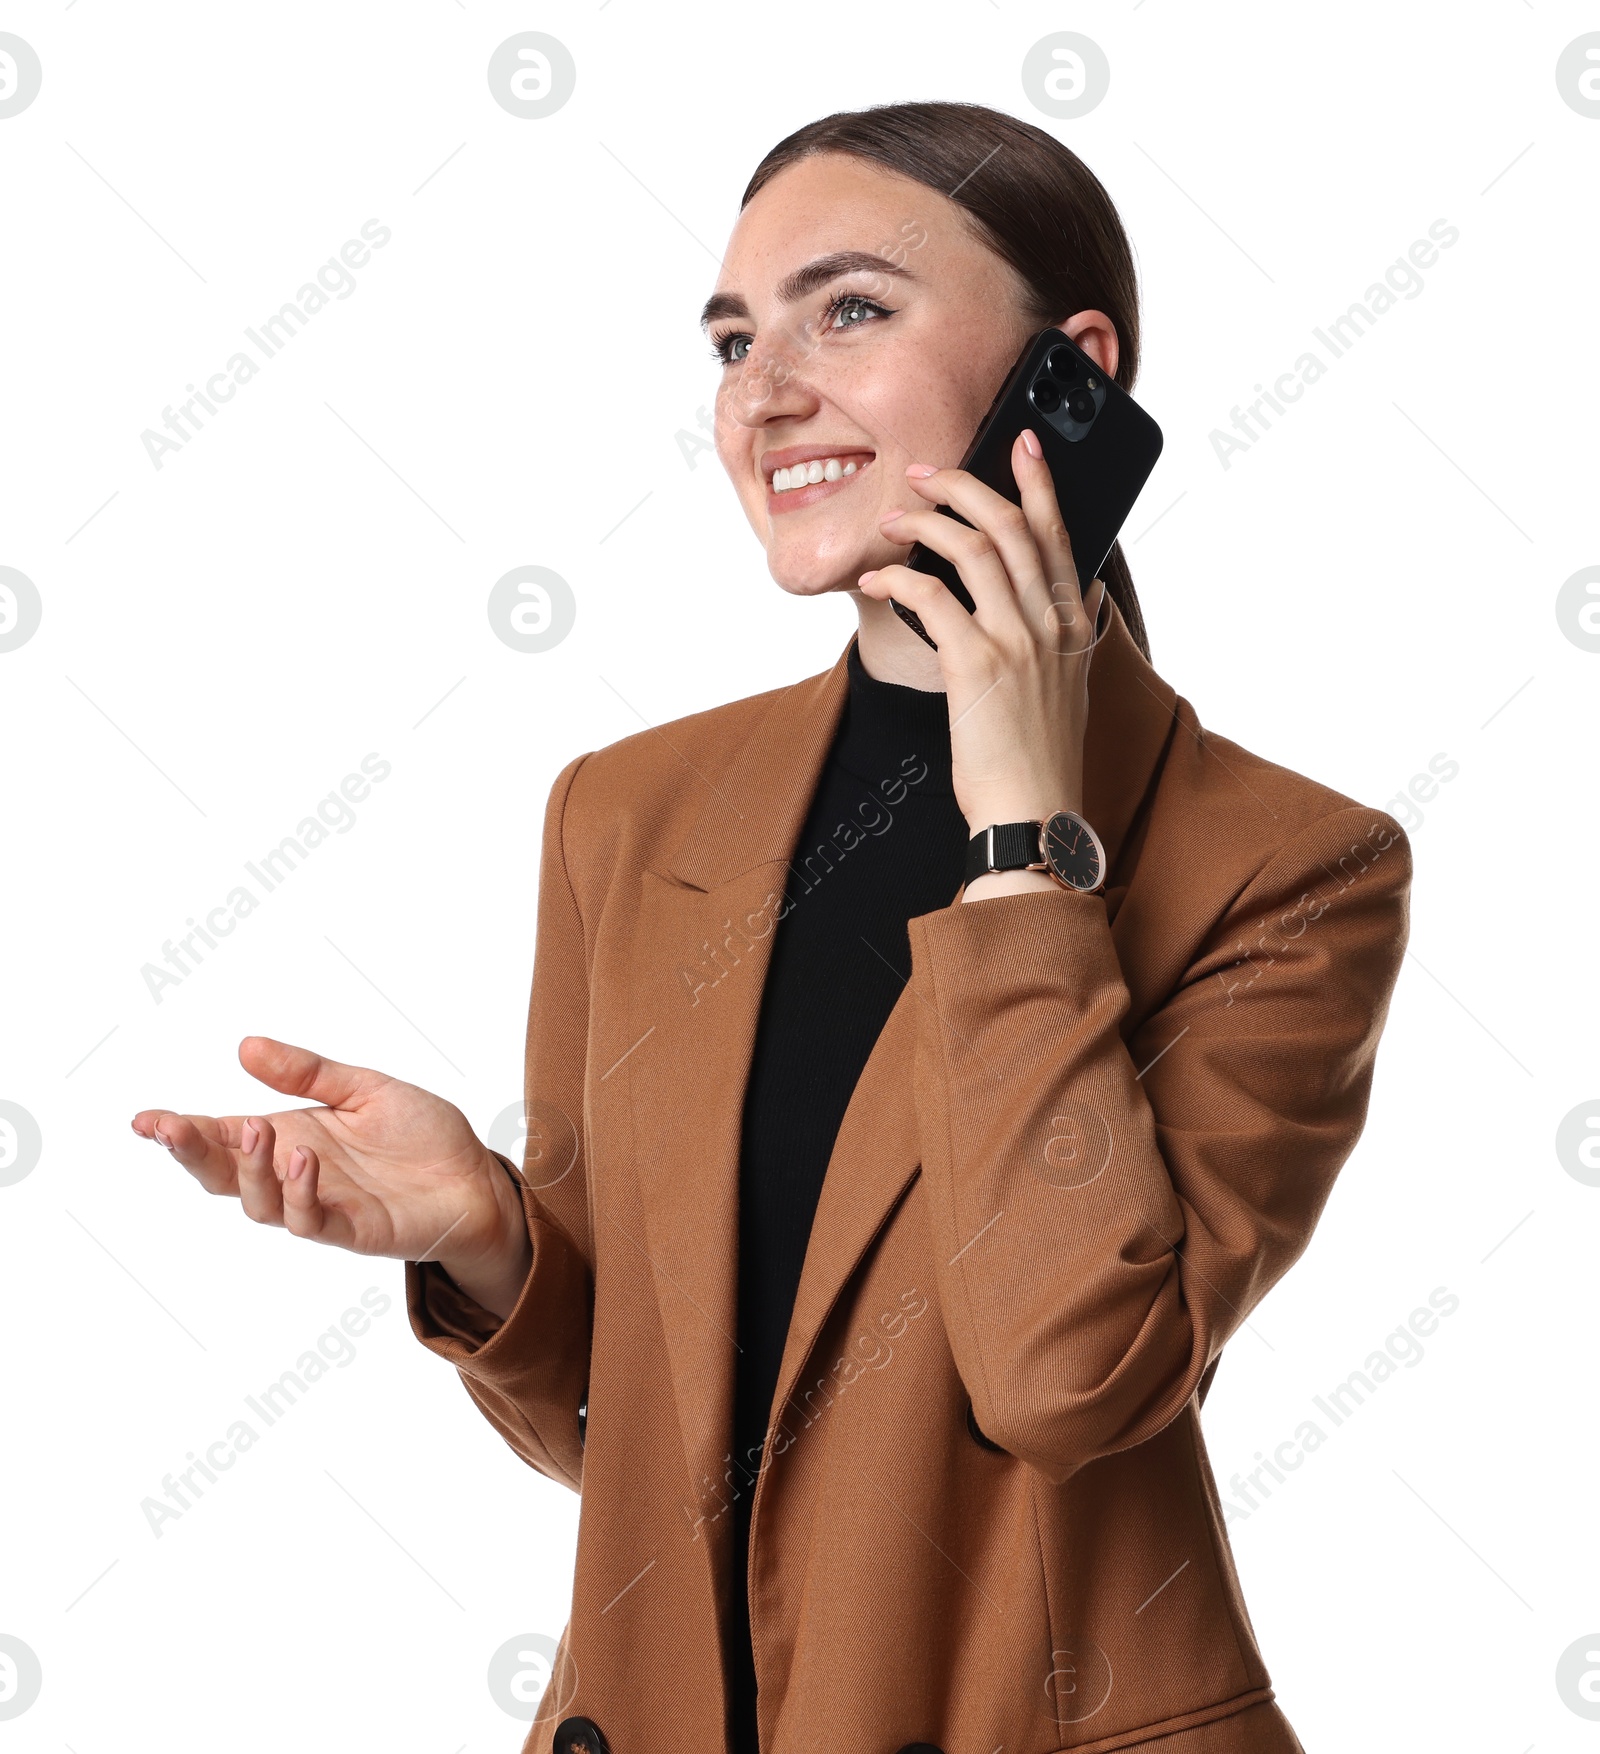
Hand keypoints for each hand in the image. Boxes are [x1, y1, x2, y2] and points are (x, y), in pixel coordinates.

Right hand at [131, 1036, 531, 1318]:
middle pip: (225, 1175)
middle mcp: (295, 1175)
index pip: (223, 1136)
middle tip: (169, 1129)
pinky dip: (299, 1194)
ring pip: (259, 1203)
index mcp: (291, 1137)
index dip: (181, 1130)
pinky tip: (303, 1160)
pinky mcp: (353, 1230)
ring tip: (257, 1128)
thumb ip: (308, 1073)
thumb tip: (245, 1046)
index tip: (143, 1119)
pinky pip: (311, 1221)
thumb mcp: (363, 1088)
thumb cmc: (421, 1137)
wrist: (476, 1178)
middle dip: (192, 1153)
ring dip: (251, 1168)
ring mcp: (321, 1206)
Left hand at [856, 430, 1105, 898]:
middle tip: (928, 471)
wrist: (1032, 812)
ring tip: (893, 520)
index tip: (1023, 444)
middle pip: (1011, 526)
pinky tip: (876, 580)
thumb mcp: (1069, 687)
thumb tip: (1067, 590)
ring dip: (925, 522)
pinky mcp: (975, 663)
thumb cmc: (1038, 758)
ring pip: (972, 547)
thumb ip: (1066, 634)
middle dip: (966, 485)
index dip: (1040, 483)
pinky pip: (931, 596)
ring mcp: (1016, 641)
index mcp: (1074, 626)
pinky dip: (897, 578)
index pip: (1060, 536)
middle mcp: (1050, 624)